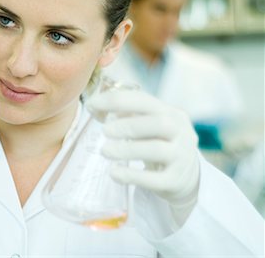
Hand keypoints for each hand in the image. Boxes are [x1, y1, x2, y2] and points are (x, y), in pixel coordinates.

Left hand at [87, 88, 199, 225]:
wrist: (187, 177)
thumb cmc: (160, 143)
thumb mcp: (150, 126)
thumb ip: (128, 115)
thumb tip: (96, 107)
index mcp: (172, 113)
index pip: (144, 100)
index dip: (116, 100)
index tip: (92, 104)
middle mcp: (181, 132)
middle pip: (158, 123)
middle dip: (128, 125)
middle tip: (104, 131)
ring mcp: (181, 157)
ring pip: (156, 150)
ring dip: (126, 149)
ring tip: (105, 151)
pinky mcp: (175, 180)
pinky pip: (154, 179)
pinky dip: (132, 175)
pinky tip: (114, 173)